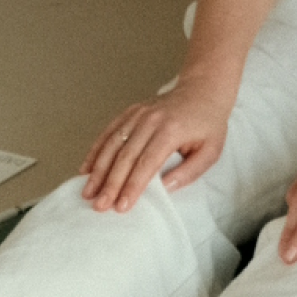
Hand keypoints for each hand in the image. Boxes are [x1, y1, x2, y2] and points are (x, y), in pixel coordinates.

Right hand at [80, 80, 229, 212]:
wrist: (203, 90)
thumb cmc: (208, 124)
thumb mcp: (210, 151)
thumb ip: (190, 172)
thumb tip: (165, 188)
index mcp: (171, 130)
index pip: (147, 163)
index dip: (132, 186)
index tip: (121, 206)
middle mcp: (151, 120)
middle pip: (125, 156)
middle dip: (111, 184)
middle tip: (99, 206)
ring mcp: (139, 114)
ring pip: (113, 144)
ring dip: (98, 170)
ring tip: (87, 192)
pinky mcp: (131, 112)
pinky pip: (109, 132)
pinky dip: (95, 151)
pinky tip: (86, 169)